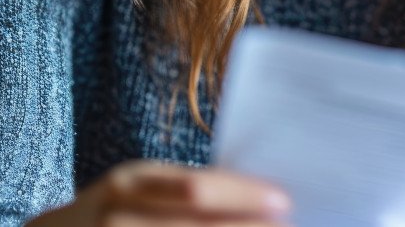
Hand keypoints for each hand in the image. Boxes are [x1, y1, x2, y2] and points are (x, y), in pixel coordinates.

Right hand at [25, 159, 291, 225]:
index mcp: (131, 183)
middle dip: (246, 226)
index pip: (196, 187)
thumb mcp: (146, 188)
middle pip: (193, 224)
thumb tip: (265, 197)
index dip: (243, 196)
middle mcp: (117, 217)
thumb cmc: (122, 209)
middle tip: (287, 225)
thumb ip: (194, 192)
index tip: (285, 202)